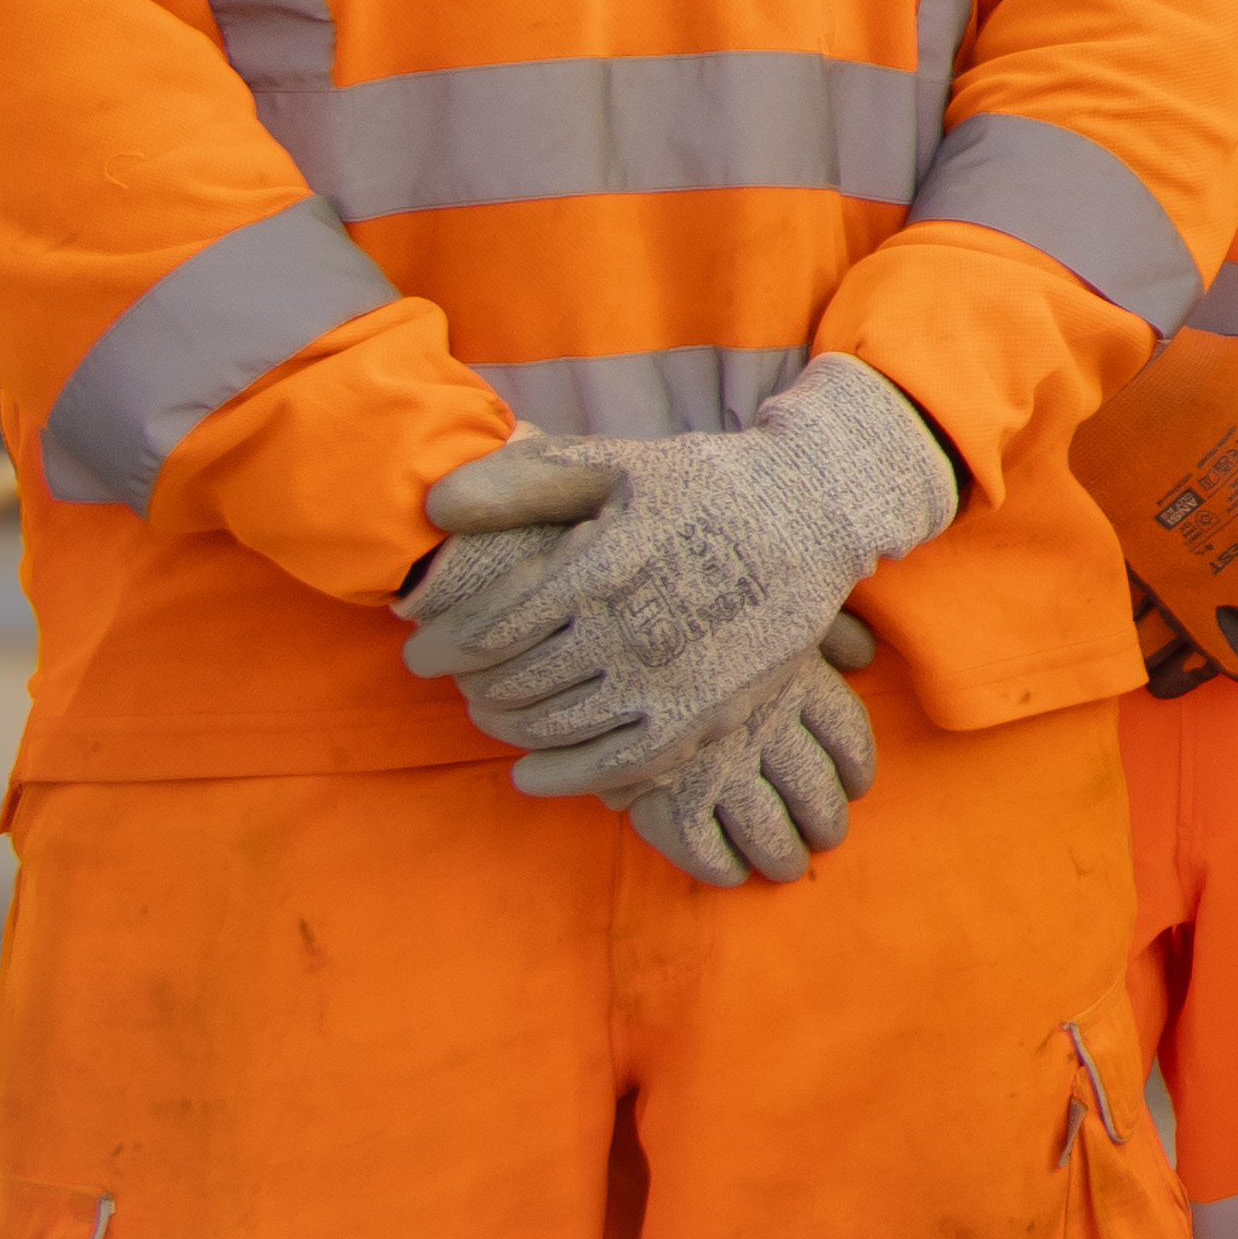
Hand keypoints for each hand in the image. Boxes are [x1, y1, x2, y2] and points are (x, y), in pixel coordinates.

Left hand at [399, 358, 956, 793]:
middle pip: (514, 682)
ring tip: (492, 713)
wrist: (817, 516)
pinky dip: (564, 775)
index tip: (420, 650)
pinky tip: (532, 772)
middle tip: (458, 681)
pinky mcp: (706, 714)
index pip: (487, 628)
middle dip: (471, 685)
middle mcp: (631, 628)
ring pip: (556, 725)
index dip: (440, 645)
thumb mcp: (617, 463)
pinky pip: (616, 764)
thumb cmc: (706, 485)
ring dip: (509, 726)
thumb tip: (435, 508)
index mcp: (601, 566)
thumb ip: (522, 482)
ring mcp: (671, 677)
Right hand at [615, 615, 881, 886]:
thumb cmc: (694, 620)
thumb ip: (821, 629)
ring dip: (782, 855)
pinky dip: (722, 867)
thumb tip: (862, 653)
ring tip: (787, 865)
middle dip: (825, 823)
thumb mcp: (764, 610)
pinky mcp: (668, 794)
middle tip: (825, 838)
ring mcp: (717, 764)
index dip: (855, 770)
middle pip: (815, 792)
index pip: (847, 738)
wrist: (601, 635)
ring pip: (768, 828)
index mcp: (795, 682)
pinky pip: (705, 847)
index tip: (855, 787)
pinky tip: (732, 872)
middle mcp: (764, 727)